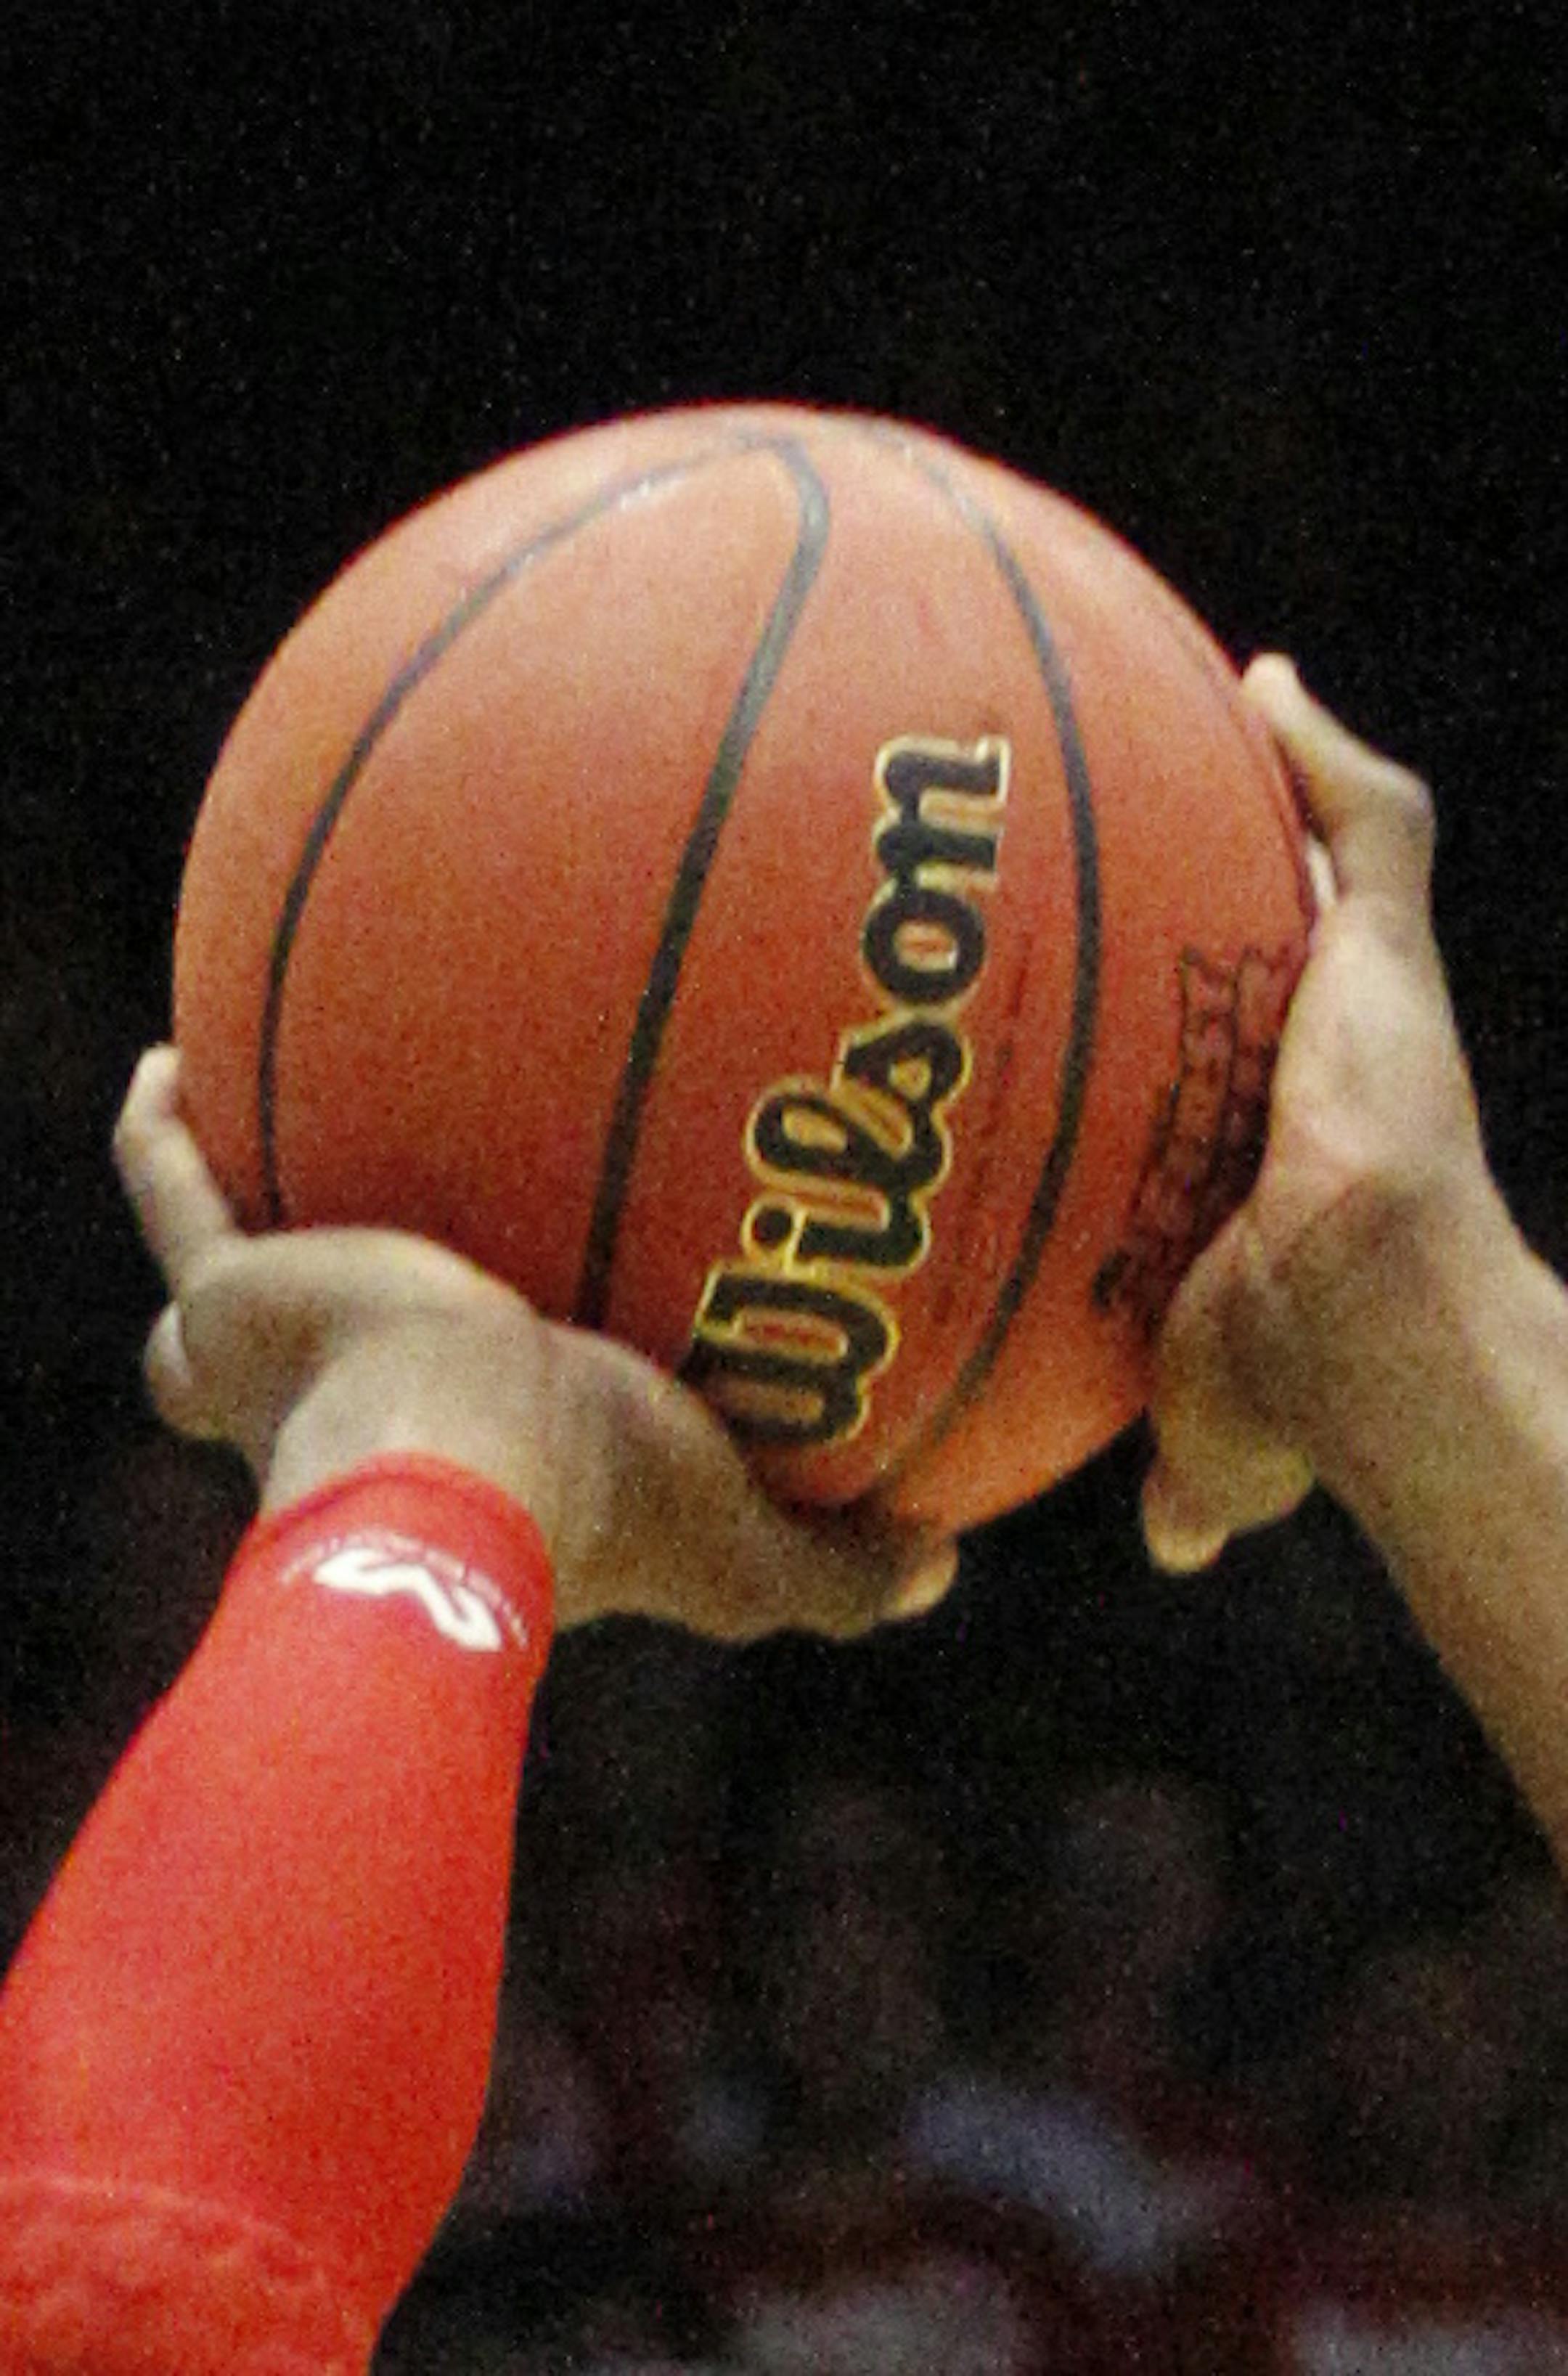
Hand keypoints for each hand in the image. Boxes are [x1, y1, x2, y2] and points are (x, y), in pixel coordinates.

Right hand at [114, 1049, 957, 1635]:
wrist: (462, 1468)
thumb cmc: (597, 1510)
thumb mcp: (743, 1557)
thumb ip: (839, 1567)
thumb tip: (944, 1561)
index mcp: (460, 1466)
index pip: (463, 1443)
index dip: (479, 1407)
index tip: (522, 1356)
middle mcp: (351, 1416)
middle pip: (323, 1364)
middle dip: (331, 1305)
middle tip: (381, 1225)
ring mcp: (278, 1348)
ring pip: (229, 1268)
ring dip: (234, 1207)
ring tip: (252, 1110)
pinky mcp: (233, 1290)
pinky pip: (172, 1185)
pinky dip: (164, 1130)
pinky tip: (173, 1058)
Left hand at [1142, 657, 1512, 1568]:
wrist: (1365, 1330)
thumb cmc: (1296, 1385)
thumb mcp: (1219, 1419)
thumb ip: (1195, 1469)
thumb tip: (1173, 1545)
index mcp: (1301, 1145)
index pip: (1266, 1049)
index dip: (1229, 1004)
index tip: (1172, 972)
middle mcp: (1339, 1056)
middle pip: (1305, 937)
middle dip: (1252, 873)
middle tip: (1174, 811)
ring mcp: (1370, 1001)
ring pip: (1347, 861)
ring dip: (1291, 783)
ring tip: (1215, 701)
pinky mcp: (1392, 959)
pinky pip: (1371, 826)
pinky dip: (1327, 754)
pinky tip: (1265, 686)